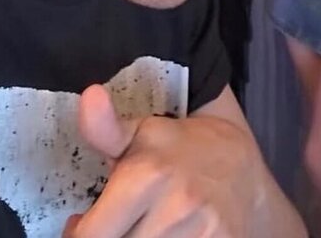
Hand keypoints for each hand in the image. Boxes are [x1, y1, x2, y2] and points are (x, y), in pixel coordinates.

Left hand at [64, 85, 263, 236]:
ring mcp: (201, 234)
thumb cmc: (179, 149)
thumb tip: (89, 96)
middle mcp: (175, 208)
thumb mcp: (140, 132)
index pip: (93, 234)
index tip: (81, 224)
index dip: (80, 233)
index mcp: (147, 174)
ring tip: (137, 228)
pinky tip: (163, 235)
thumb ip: (105, 128)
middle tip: (113, 225)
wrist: (241, 167)